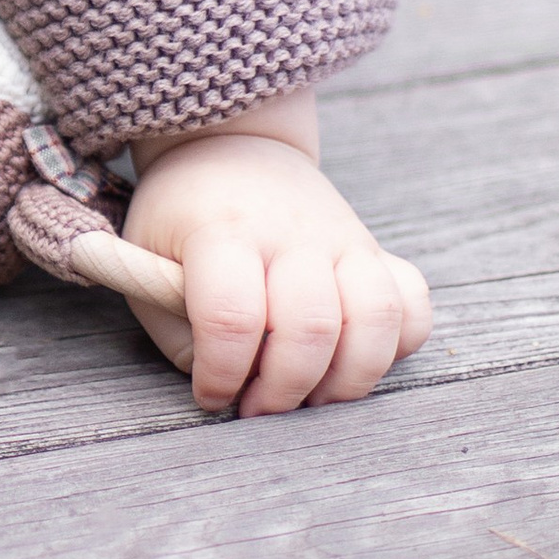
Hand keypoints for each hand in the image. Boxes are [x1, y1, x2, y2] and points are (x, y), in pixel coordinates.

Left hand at [120, 129, 431, 415]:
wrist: (228, 150)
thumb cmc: (181, 218)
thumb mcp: (146, 260)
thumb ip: (176, 329)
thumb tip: (224, 388)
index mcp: (222, 231)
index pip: (232, 315)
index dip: (223, 373)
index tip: (211, 396)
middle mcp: (291, 233)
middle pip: (311, 326)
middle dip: (286, 389)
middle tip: (259, 409)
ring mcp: (344, 238)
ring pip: (377, 320)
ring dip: (348, 380)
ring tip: (311, 397)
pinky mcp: (376, 250)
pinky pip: (412, 305)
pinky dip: (397, 347)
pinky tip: (354, 358)